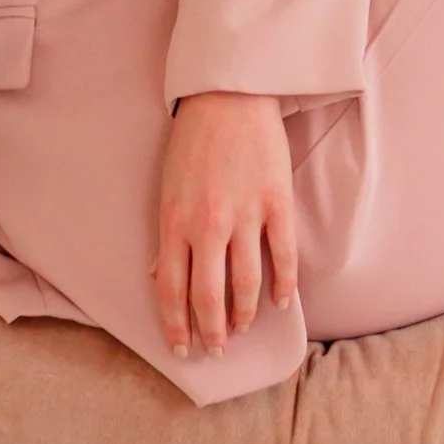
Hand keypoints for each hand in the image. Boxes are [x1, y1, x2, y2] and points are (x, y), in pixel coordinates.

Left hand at [153, 91, 296, 358]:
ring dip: (245, 314)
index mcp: (174, 222)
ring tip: (244, 328)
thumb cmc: (192, 140)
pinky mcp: (276, 202)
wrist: (228, 93)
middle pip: (209, 296)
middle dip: (212, 331)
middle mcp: (208, 225)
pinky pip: (283, 256)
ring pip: (247, 283)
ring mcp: (245, 215)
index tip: (183, 349)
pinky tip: (281, 302)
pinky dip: (283, 285)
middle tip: (218, 350)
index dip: (177, 326)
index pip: (172, 290)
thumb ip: (168, 235)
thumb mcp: (166, 187)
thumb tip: (160, 276)